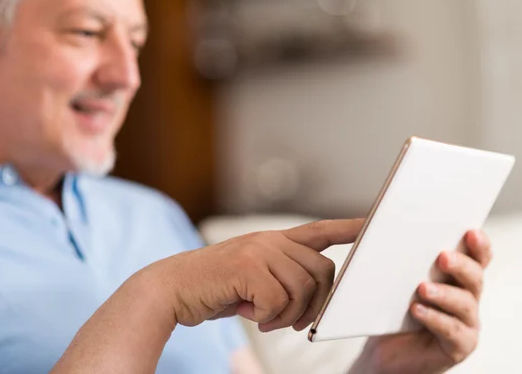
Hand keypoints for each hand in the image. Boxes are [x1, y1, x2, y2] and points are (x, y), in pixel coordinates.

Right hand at [152, 219, 363, 332]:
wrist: (171, 289)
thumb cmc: (215, 288)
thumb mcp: (251, 279)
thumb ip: (280, 279)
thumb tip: (309, 300)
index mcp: (273, 241)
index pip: (319, 230)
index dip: (349, 228)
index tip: (373, 224)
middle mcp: (269, 239)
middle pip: (323, 272)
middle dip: (315, 304)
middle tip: (293, 322)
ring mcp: (259, 250)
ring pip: (303, 289)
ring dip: (288, 315)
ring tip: (265, 319)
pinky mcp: (247, 266)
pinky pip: (278, 301)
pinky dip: (267, 318)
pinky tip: (249, 314)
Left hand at [351, 230, 491, 373]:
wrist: (386, 351)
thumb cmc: (395, 313)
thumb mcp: (400, 282)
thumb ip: (406, 262)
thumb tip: (390, 232)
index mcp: (457, 279)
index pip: (476, 258)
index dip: (478, 245)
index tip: (470, 232)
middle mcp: (467, 299)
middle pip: (475, 278)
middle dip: (461, 266)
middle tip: (442, 257)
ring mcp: (465, 324)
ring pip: (464, 304)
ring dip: (444, 294)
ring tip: (423, 288)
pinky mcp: (458, 346)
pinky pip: (451, 331)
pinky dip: (434, 318)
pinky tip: (417, 310)